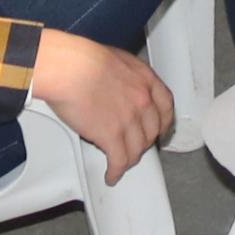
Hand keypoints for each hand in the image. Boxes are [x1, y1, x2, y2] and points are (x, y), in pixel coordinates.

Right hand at [27, 32, 173, 180]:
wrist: (69, 68)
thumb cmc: (81, 60)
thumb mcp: (115, 61)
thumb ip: (126, 77)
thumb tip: (119, 88)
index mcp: (145, 79)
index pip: (165, 106)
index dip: (163, 122)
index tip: (160, 129)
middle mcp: (143, 100)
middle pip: (151, 131)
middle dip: (143, 142)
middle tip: (135, 147)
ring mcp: (130, 119)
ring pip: (136, 149)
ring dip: (129, 160)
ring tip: (121, 164)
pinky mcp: (112, 136)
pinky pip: (119, 160)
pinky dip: (116, 171)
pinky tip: (112, 174)